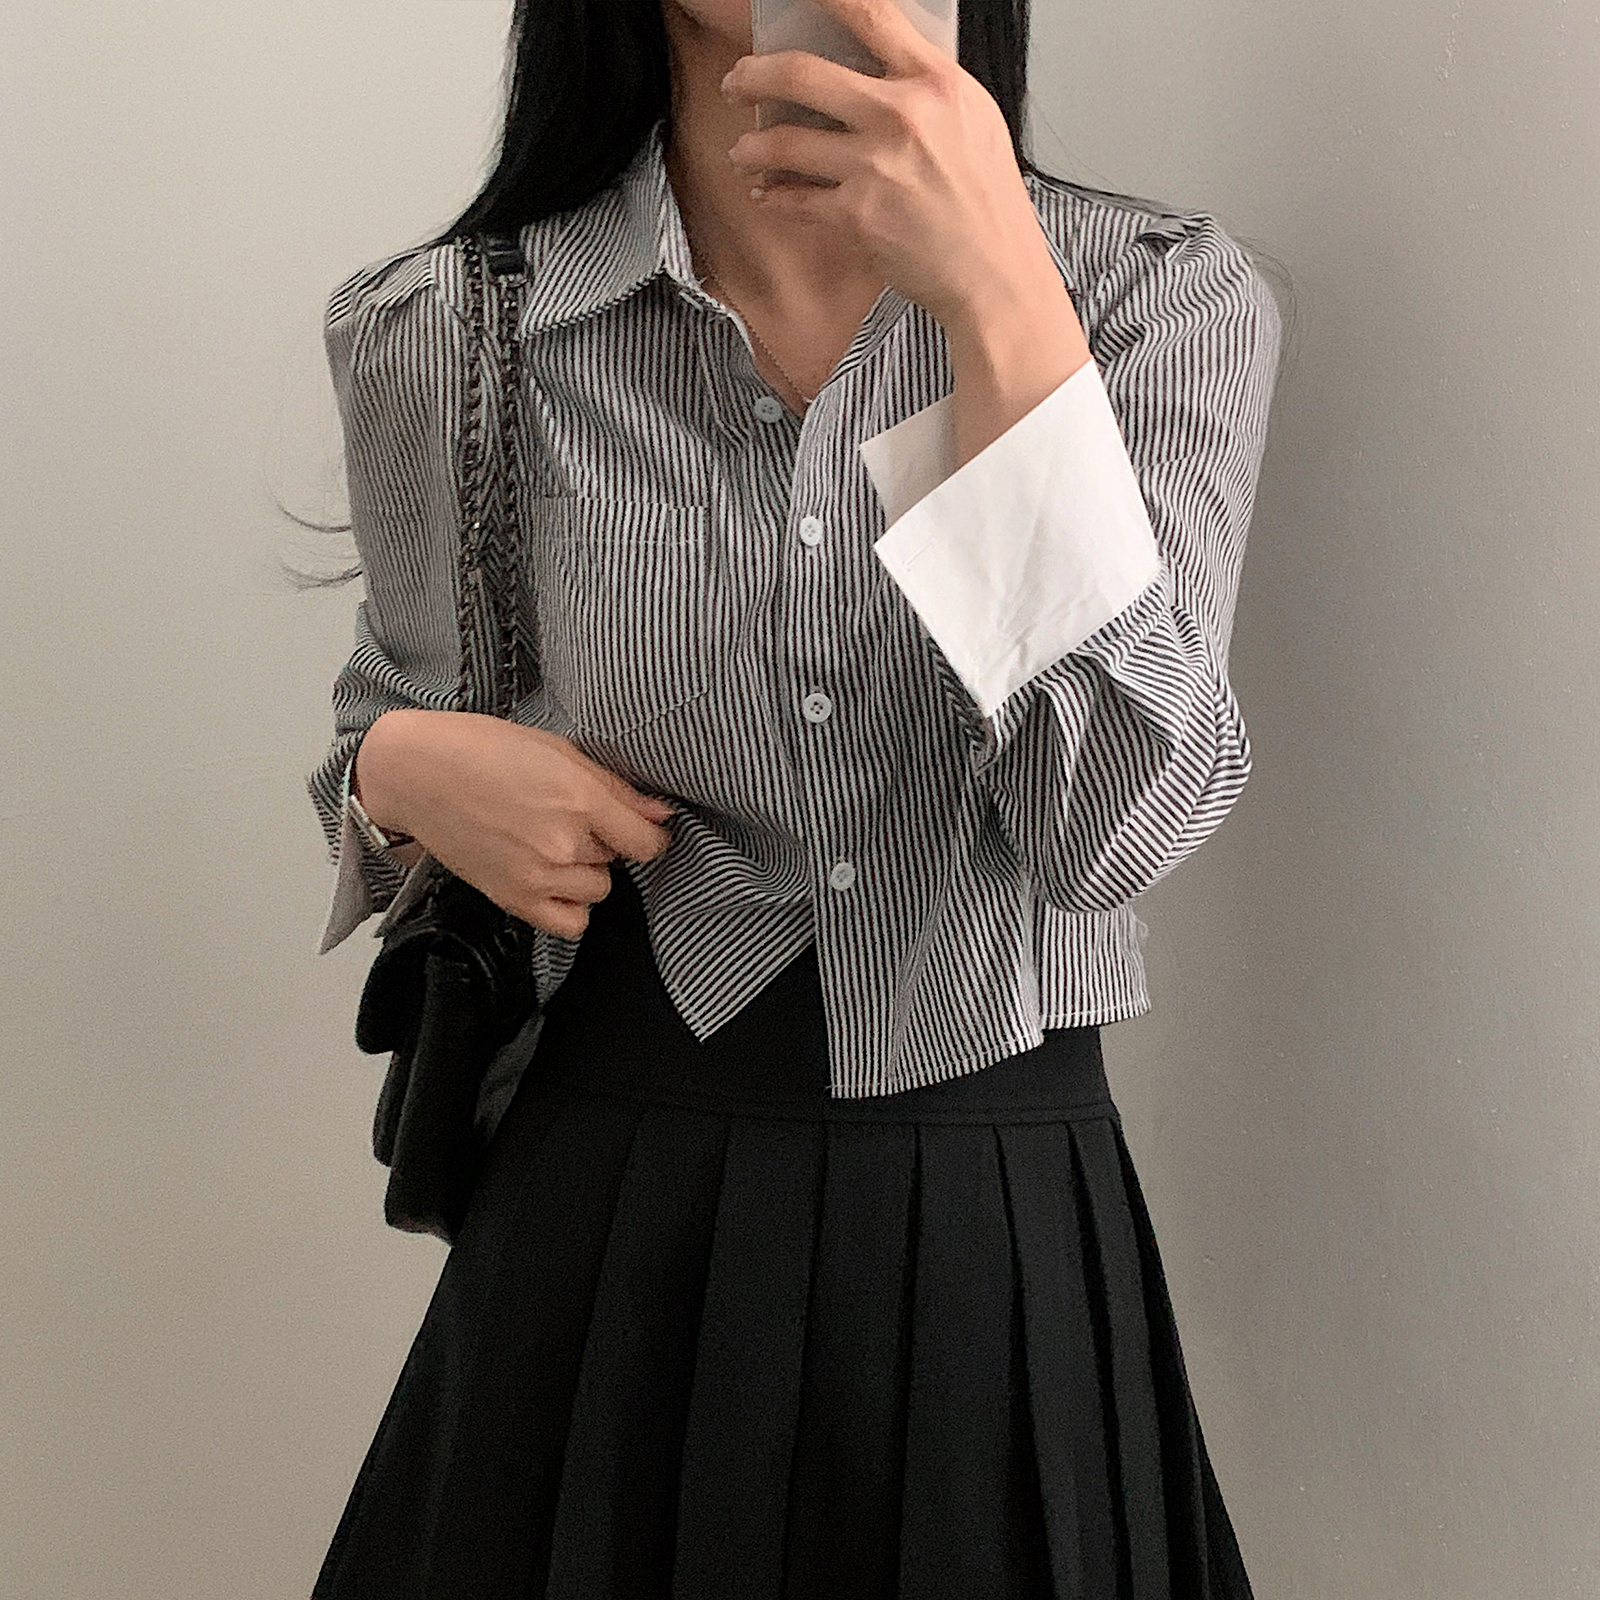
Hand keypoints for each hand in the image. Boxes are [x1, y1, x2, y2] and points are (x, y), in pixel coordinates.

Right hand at [356, 709, 678, 941]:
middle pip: (619, 860)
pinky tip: (552, 878)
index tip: (638, 826)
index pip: (648, 841)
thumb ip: (615, 787)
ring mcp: (538, 874)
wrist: (415, 773)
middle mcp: (563, 841)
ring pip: (597, 889)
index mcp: (579, 797)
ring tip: (552, 842)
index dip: (649, 833)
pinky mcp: (513, 898)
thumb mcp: (557, 749)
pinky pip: (570, 923)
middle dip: (603, 840)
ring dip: (585, 871)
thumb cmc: (481, 749)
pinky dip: (569, 905)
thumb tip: (661, 814)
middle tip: (567, 817)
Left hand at [719, 0, 1068, 335]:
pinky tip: (767, 194)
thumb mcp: (973, 119)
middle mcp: (901, 117)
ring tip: (744, 152)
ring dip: (751, 147)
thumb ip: (925, 87)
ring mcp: (874, 168)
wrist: (995, 274)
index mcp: (935, 83)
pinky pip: (793, 200)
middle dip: (753, 75)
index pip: (870, 14)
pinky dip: (773, 197)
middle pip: (801, 74)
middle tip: (738, 82)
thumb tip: (875, 64)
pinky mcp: (856, 217)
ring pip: (784, 143)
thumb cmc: (987, 202)